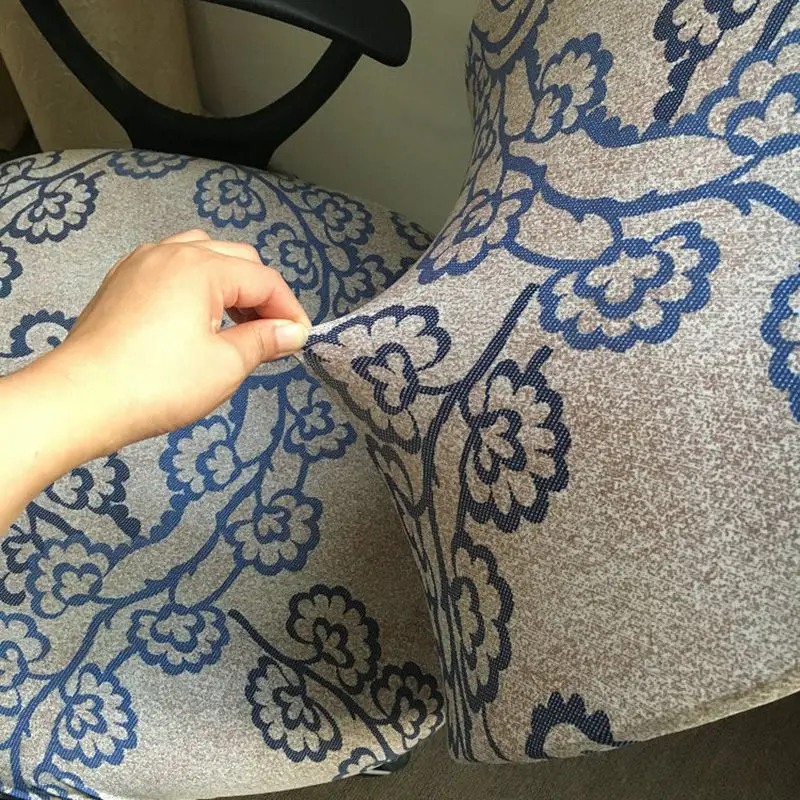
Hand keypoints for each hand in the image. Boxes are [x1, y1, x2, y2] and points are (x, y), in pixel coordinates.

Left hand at [43, 229, 311, 454]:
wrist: (81, 399)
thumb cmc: (159, 384)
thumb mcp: (226, 365)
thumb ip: (265, 340)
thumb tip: (294, 332)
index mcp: (201, 267)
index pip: (263, 279)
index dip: (289, 309)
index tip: (302, 339)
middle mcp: (170, 252)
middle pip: (236, 259)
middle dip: (261, 294)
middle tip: (272, 335)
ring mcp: (140, 263)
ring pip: (202, 255)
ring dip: (228, 283)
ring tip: (235, 322)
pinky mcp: (121, 281)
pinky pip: (171, 267)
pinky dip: (195, 284)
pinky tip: (195, 319)